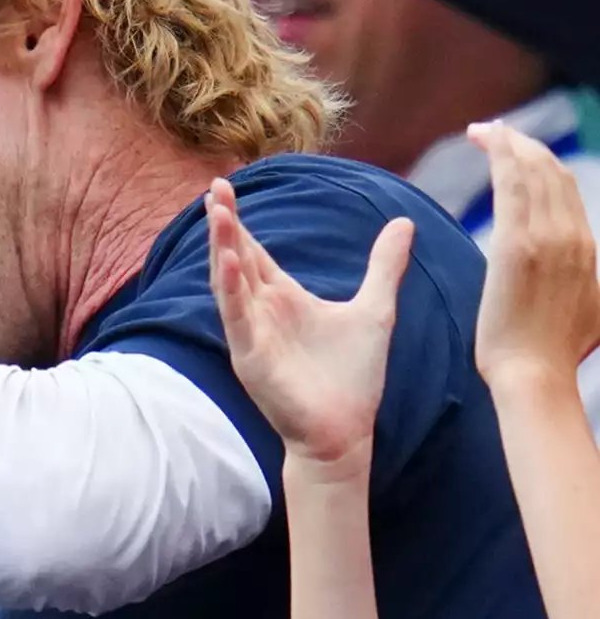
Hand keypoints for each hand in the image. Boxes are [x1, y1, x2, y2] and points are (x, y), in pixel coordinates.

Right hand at [208, 176, 413, 469]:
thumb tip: (402, 222)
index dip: (240, 221)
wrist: (345, 433)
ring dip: (221, 248)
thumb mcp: (374, 309)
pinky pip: (237, 319)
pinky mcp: (252, 360)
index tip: (228, 185)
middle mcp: (261, 313)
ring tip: (216, 212)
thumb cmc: (352, 378)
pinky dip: (231, 290)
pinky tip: (229, 262)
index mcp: (283, 299)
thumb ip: (383, 266)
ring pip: (230, 284)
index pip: (254, 251)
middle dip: (224, 224)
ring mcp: (253, 336)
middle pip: (236, 258)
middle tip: (215, 186)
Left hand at [469, 120, 599, 388]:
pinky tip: (485, 139)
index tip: (516, 152)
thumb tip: (585, 285)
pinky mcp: (517, 247)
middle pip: (550, 171)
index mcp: (587, 246)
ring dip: (507, 143)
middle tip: (493, 132)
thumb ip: (587, 285)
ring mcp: (547, 238)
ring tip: (484, 131)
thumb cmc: (554, 356)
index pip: (565, 188)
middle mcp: (572, 234)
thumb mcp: (592, 312)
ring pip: (531, 171)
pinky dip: (500, 155)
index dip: (540, 163)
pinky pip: (511, 185)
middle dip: (522, 145)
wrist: (536, 376)